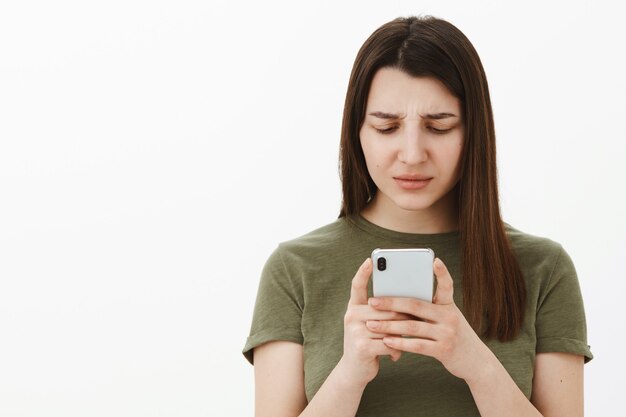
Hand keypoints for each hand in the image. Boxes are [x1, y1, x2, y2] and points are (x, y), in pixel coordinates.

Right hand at [339, 258, 408, 385]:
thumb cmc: (369, 344)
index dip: (363, 272)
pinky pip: (390, 342)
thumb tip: (409, 302)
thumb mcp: (372, 326)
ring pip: (390, 326)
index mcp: (354, 308)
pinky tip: (396, 356)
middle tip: (417, 322)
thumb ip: (383, 314)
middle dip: (404, 316)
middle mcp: (352, 316)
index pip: (357, 286)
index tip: (370, 259)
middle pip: (386, 308)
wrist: (354, 371)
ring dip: (402, 336)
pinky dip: (397, 350)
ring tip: (406, 342)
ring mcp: (355, 330)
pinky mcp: (362, 346)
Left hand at [366, 258, 490, 380]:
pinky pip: (417, 345)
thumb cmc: (454, 336)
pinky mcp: (444, 350)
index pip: (446, 286)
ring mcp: (448, 333)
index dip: (442, 273)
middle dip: (391, 302)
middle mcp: (450, 316)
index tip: (435, 260)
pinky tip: (386, 341)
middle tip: (372, 301)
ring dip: (389, 325)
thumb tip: (399, 302)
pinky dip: (400, 343)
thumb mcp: (447, 318)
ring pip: (412, 326)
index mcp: (449, 305)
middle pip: (416, 305)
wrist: (476, 362)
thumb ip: (430, 309)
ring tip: (371, 324)